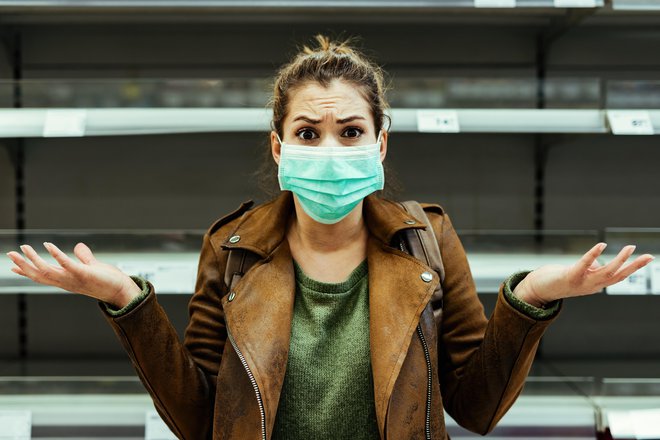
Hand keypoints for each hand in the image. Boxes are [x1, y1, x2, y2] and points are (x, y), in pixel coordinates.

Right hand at [5, 242, 142, 308]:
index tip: (12, 267)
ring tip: (24, 248)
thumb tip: (78, 247)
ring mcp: (73, 279)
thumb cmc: (107, 280)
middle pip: (39, 274)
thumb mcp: (91, 267)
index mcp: (66, 280)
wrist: (121, 290)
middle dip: (23, 265)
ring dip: (34, 260)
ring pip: (47, 271)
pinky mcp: (83, 274)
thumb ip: (83, 257)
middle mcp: (66, 281)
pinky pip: (66, 264)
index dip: (27, 271)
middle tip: (10, 254)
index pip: (42, 276)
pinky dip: (56, 255)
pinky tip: (48, 245)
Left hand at [513, 243, 654, 306]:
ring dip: (619, 260)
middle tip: (649, 256)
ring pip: (606, 272)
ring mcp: (582, 282)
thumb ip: (590, 268)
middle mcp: (591, 285)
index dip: (633, 268)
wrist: (537, 290)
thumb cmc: (558, 279)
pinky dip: (594, 255)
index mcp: (595, 284)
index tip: (648, 258)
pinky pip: (584, 265)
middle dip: (634, 266)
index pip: (618, 276)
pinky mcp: (570, 276)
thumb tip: (597, 260)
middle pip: (617, 276)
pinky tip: (601, 245)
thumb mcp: (579, 273)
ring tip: (630, 248)